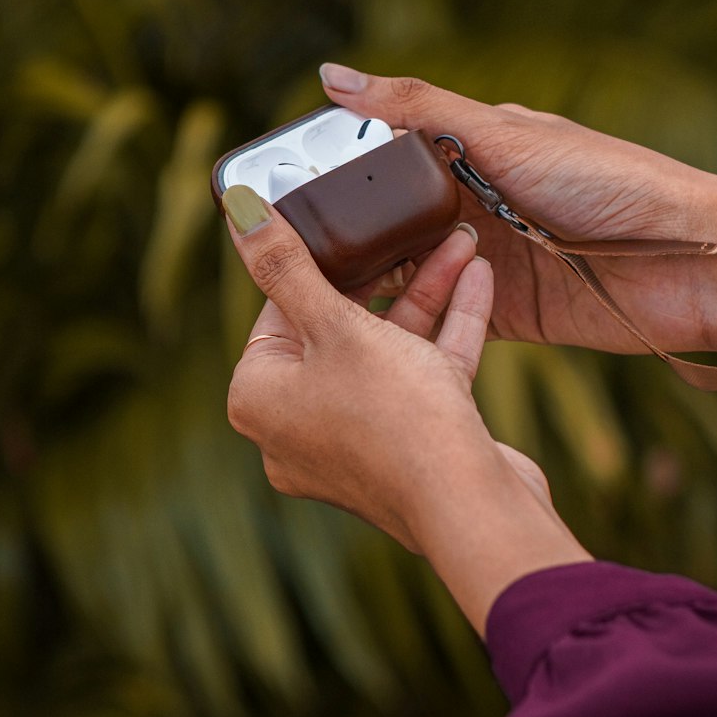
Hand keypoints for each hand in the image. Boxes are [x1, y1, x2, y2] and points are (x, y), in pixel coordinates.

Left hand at [220, 184, 588, 630]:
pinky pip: (422, 376)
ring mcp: (356, 442)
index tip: (350, 221)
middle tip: (410, 228)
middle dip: (386, 274)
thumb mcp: (336, 326)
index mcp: (260, 399)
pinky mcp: (408, 448)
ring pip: (388, 350)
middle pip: (338, 327)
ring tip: (458, 242)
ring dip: (425, 294)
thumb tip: (238, 208)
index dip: (318, 262)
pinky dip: (447, 331)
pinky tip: (479, 280)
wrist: (471, 508)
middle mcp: (298, 426)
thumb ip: (287, 265)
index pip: (278, 311)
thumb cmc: (393, 418)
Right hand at [319, 65, 716, 353]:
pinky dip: (412, 320)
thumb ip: (416, 111)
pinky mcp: (504, 313)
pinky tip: (368, 328)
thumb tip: (330, 76)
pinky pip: (444, 317)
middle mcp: (476, 205)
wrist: (690, 266)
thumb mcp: (504, 135)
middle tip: (283, 253)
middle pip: (394, 219)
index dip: (341, 172)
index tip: (283, 188)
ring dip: (373, 281)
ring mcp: (489, 261)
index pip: (390, 156)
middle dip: (346, 234)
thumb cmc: (608, 183)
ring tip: (312, 294)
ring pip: (411, 272)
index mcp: (475, 152)